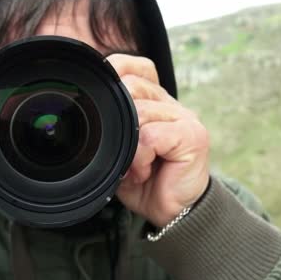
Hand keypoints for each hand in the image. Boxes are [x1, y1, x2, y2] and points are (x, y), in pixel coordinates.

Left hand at [107, 54, 209, 227]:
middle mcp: (172, 104)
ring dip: (129, 148)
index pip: (135, 67)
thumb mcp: (120, 148)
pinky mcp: (192, 136)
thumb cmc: (144, 180)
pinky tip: (145, 171)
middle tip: (123, 151)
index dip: (115, 77)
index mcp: (156, 100)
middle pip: (132, 86)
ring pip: (139, 113)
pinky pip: (150, 135)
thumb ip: (111, 124)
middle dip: (119, 120)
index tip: (104, 108)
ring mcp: (185, 117)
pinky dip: (140, 157)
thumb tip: (88, 105)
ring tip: (136, 167)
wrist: (172, 213)